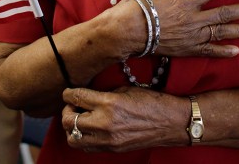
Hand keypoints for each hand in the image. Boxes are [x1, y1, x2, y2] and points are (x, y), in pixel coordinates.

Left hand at [62, 86, 184, 151]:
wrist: (171, 122)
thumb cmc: (151, 101)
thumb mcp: (124, 89)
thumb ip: (102, 93)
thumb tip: (84, 95)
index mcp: (108, 103)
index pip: (75, 97)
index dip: (68, 93)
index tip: (69, 92)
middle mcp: (105, 123)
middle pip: (68, 120)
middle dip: (67, 110)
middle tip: (73, 105)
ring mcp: (108, 140)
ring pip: (72, 138)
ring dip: (72, 127)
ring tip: (80, 119)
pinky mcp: (112, 149)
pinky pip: (86, 147)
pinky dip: (83, 138)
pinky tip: (90, 129)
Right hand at [118, 0, 238, 57]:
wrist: (126, 32)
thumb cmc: (138, 7)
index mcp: (186, 2)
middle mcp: (192, 20)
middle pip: (222, 14)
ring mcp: (191, 37)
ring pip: (220, 33)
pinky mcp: (186, 50)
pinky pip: (209, 51)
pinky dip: (223, 51)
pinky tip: (236, 51)